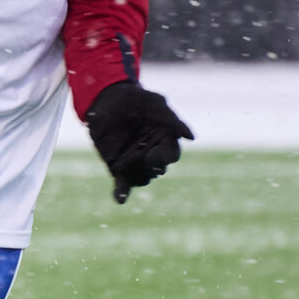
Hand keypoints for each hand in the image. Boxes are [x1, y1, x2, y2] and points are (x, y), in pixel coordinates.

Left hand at [84, 81, 192, 203]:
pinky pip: (122, 185)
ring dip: (135, 173)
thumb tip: (191, 137)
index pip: (171, 155)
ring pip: (142, 178)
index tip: (155, 155)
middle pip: (158, 170)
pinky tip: (120, 199)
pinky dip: (121, 193)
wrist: (106, 99)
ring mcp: (134, 162)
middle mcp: (152, 154)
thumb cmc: (135, 100)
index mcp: (165, 140)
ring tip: (124, 162)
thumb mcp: (154, 105)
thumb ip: (171, 120)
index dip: (165, 158)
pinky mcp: (116, 167)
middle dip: (151, 166)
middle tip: (143, 158)